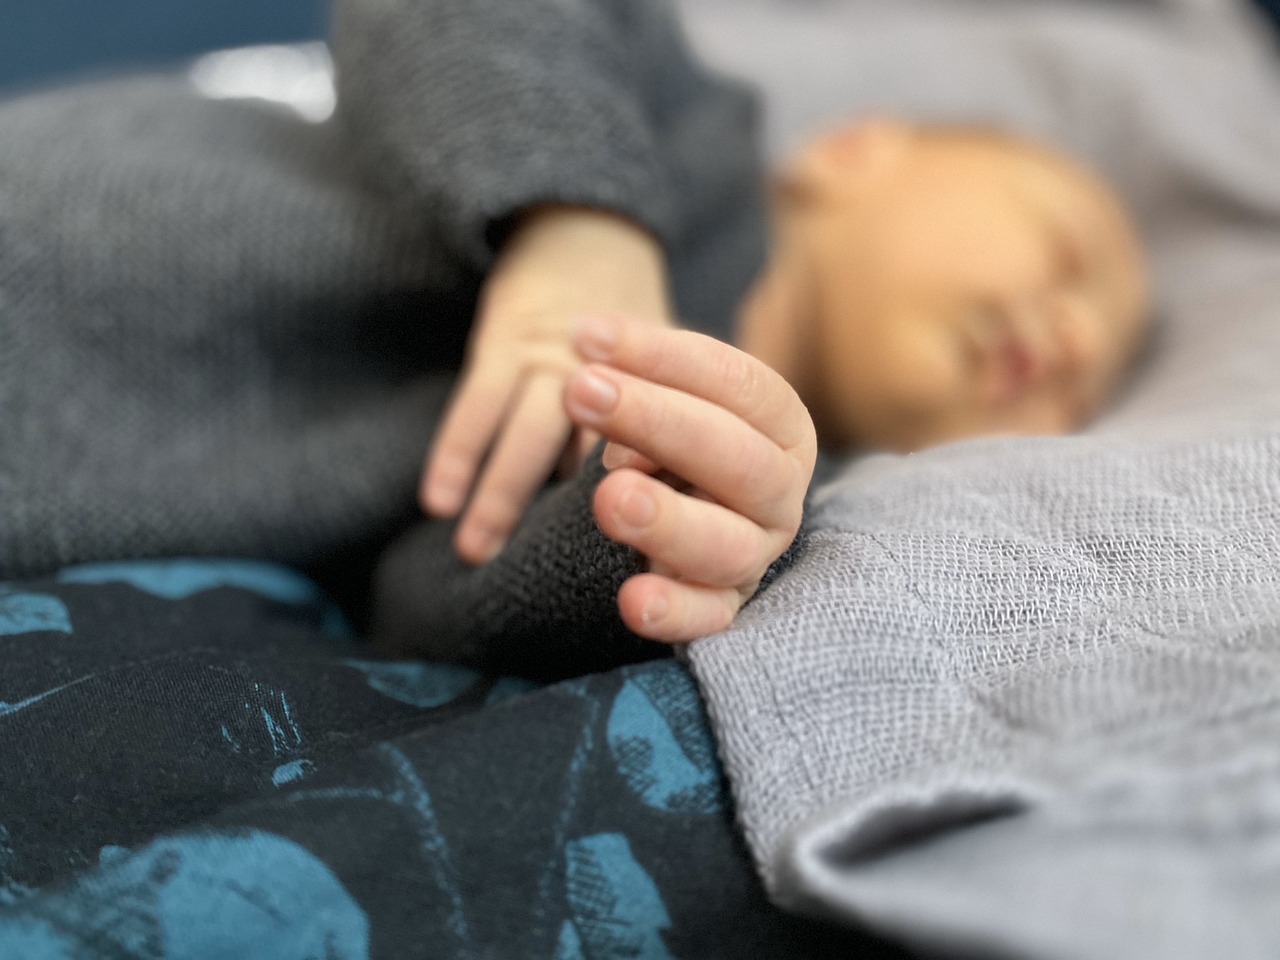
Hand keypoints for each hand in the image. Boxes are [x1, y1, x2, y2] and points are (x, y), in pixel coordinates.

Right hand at [421, 205, 671, 563]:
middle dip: (586, 504)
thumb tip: (672, 541)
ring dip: (505, 492)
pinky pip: (480, 401)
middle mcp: (626, 373)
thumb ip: (687, 448)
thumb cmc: (641, 341)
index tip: (645, 566)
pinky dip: (457, 450)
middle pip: (610, 445)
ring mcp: (562, 355)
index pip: (677, 453)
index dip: (662, 504)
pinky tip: (439, 501)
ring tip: (476, 551)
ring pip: (534, 431)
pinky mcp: (509, 339)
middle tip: (562, 571)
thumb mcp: (684, 384)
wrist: (592, 234)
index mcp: (681, 386)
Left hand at [563, 315, 817, 642]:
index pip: (738, 382)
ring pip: (728, 544)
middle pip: (738, 458)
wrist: (681, 506)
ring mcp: (756, 553)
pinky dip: (675, 612)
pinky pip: (710, 620)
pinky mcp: (723, 607)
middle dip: (657, 421)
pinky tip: (632, 600)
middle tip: (581, 390)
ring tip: (608, 498)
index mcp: (781, 425)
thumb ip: (642, 390)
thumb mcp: (662, 401)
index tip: (585, 334)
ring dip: (669, 520)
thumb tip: (595, 389)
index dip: (663, 355)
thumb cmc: (672, 439)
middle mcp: (780, 490)